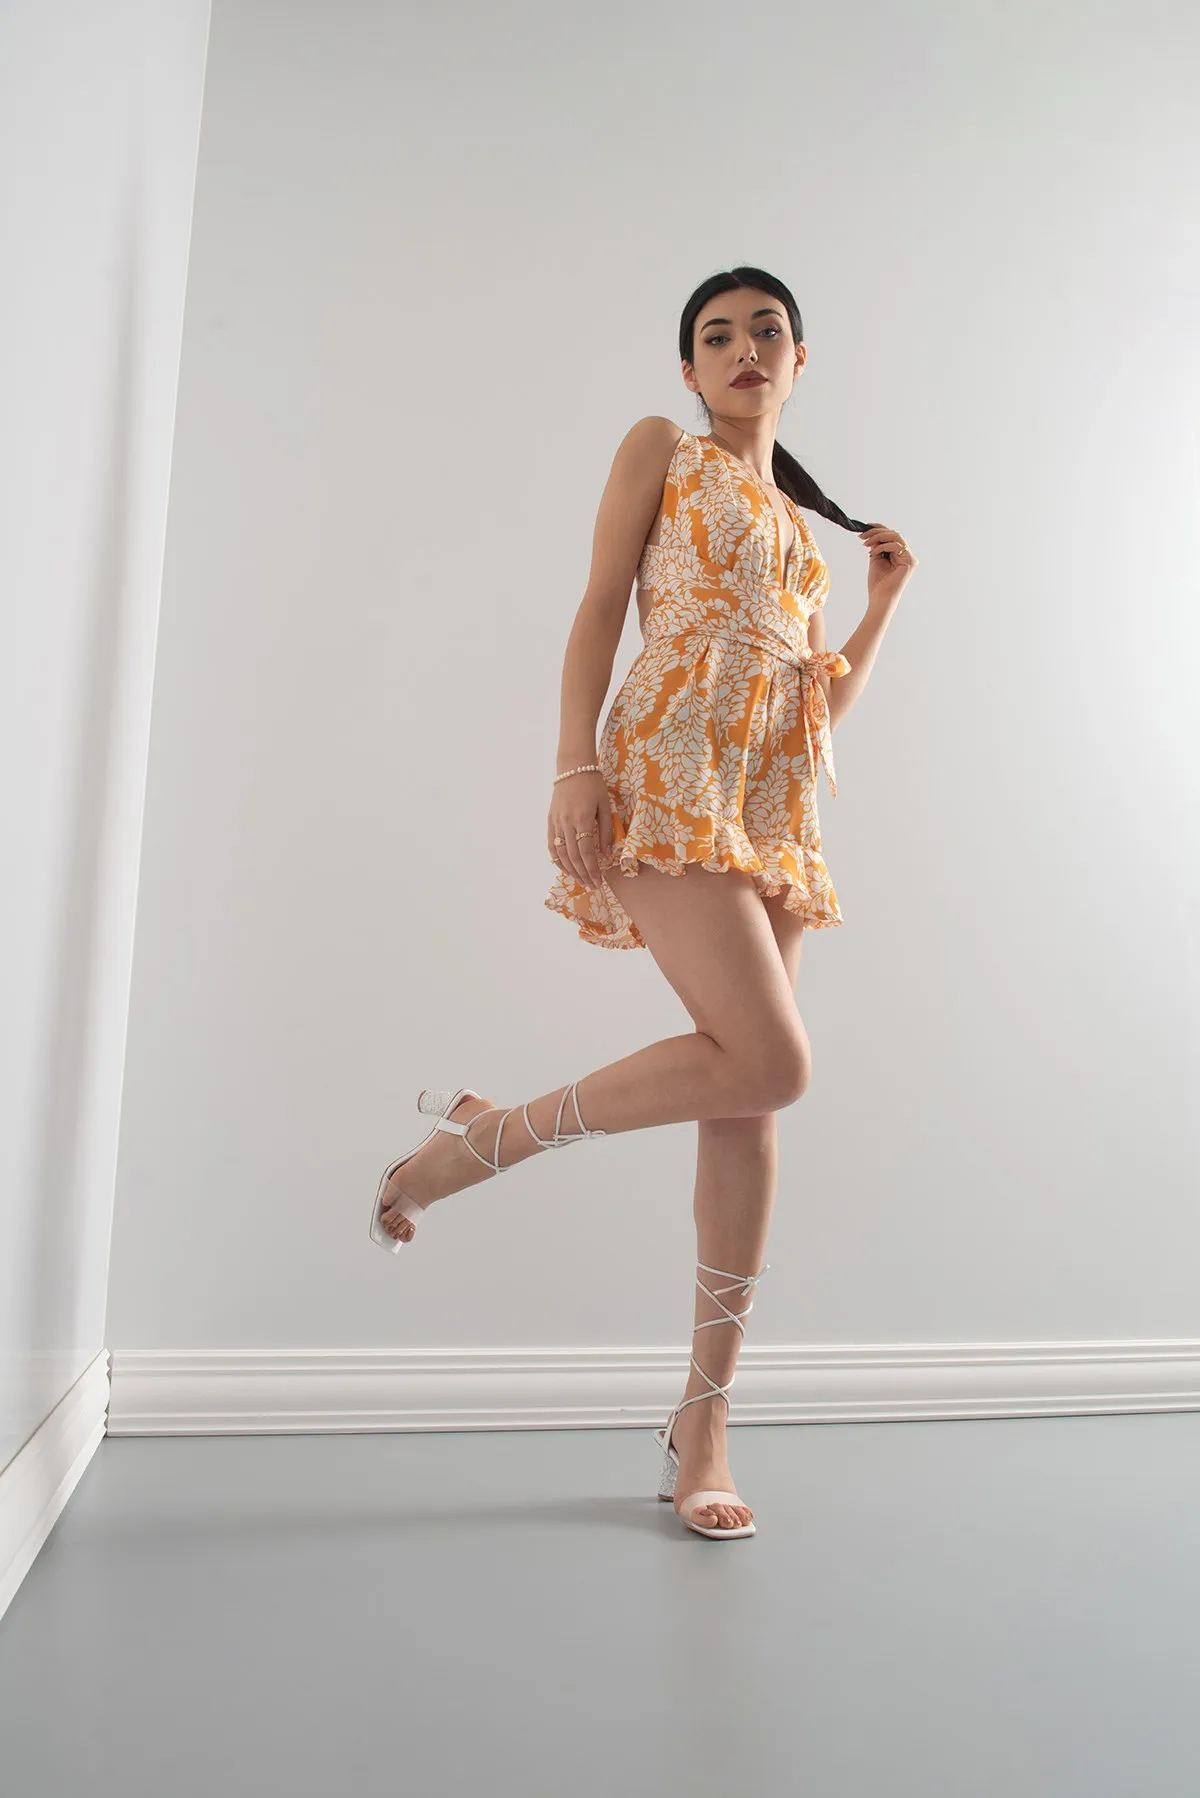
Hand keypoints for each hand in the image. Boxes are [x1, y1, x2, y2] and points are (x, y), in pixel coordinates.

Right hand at [548, 771, 612, 892]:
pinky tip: (564, 868)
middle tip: (591, 886)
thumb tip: (606, 855)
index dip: (592, 870)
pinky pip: (551, 844)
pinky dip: (557, 859)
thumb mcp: (606, 807)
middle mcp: (567, 824)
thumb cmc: (594, 785)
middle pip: (573, 857)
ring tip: (580, 880)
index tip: (599, 882)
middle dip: (583, 874)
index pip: (586, 853)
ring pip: (561, 854)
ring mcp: (556, 823)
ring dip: (570, 870)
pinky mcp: (550, 821)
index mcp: (583, 820)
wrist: (573, 768)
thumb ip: (606, 831)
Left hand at [859, 523, 917, 607]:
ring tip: (865, 543)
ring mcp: (910, 558)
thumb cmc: (878, 583)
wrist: (880, 598)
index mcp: (900, 554)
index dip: (879, 529)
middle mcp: (907, 555)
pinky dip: (882, 546)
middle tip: (862, 536)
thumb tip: (873, 534)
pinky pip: (896, 545)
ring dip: (878, 537)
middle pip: (894, 533)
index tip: (864, 528)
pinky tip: (873, 553)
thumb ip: (877, 546)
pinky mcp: (910, 561)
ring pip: (896, 536)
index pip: (892, 536)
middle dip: (876, 532)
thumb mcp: (875, 559)